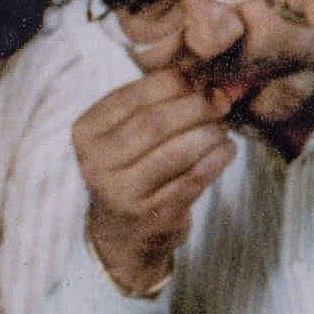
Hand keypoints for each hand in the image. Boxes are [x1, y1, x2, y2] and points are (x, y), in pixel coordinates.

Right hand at [73, 66, 234, 295]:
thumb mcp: (123, 138)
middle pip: (154, 122)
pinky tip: (227, 150)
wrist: (121, 239)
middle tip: (221, 101)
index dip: (173, 82)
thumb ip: (150, 105)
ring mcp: (123, 193)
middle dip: (195, 106)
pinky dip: (215, 161)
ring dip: (208, 133)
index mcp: (86, 134)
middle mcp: (97, 164)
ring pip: (175, 151)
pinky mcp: (152, 216)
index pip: (133, 96)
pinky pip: (192, 180)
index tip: (201, 77)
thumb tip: (201, 74)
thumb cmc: (129, 175)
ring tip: (224, 126)